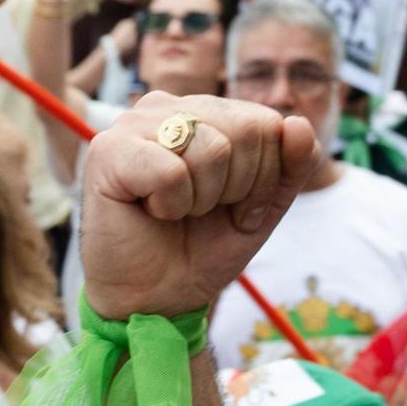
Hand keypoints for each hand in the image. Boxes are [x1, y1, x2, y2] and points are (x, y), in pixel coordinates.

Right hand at [79, 95, 317, 319]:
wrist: (154, 298)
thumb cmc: (201, 249)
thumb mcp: (262, 208)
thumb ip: (291, 166)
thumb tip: (298, 123)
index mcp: (204, 111)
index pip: (266, 122)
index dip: (263, 178)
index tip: (233, 207)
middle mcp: (169, 107)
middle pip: (246, 130)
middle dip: (238, 188)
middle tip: (203, 212)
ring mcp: (134, 123)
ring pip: (212, 148)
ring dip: (202, 199)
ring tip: (175, 211)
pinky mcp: (108, 151)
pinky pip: (172, 171)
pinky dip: (171, 205)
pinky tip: (151, 210)